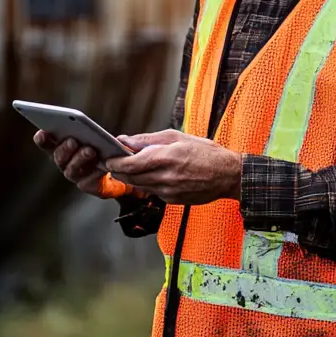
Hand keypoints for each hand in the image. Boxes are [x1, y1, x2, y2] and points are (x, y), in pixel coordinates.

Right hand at [33, 130, 109, 197]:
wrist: (111, 167)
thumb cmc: (100, 145)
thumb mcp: (96, 134)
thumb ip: (89, 129)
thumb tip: (94, 126)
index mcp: (60, 146)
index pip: (46, 143)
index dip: (42, 139)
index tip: (42, 133)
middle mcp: (63, 162)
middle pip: (58, 156)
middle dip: (65, 148)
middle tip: (72, 141)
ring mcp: (74, 175)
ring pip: (72, 169)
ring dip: (79, 159)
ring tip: (90, 150)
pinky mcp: (86, 185)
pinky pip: (87, 181)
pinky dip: (94, 173)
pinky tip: (101, 166)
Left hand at [105, 129, 241, 205]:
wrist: (227, 175)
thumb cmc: (205, 152)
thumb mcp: (177, 137)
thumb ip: (147, 140)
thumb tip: (125, 140)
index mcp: (165, 157)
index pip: (129, 164)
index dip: (114, 161)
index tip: (108, 157)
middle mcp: (165, 177)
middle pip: (129, 177)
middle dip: (118, 169)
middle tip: (113, 161)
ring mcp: (168, 191)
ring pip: (138, 186)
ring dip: (130, 177)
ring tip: (130, 166)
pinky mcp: (172, 200)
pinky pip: (151, 192)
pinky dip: (146, 183)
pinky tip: (152, 174)